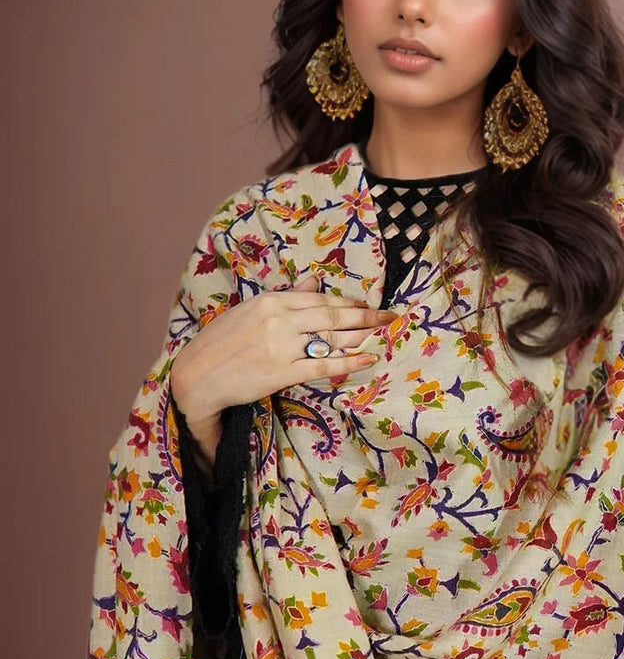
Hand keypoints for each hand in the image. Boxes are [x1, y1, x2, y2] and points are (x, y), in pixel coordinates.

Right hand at [170, 271, 398, 426]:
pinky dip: (349, 362)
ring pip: (331, 339)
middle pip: (332, 316)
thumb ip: (287, 297)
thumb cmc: (223, 342)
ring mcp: (281, 347)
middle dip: (366, 316)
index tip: (369, 305)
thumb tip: (313, 282)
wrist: (197, 375)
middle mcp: (279, 320)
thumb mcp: (252, 311)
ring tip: (384, 334)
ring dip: (362, 336)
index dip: (349, 303)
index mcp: (271, 301)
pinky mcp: (281, 373)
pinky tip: (368, 358)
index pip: (320, 299)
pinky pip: (323, 367)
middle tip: (390, 316)